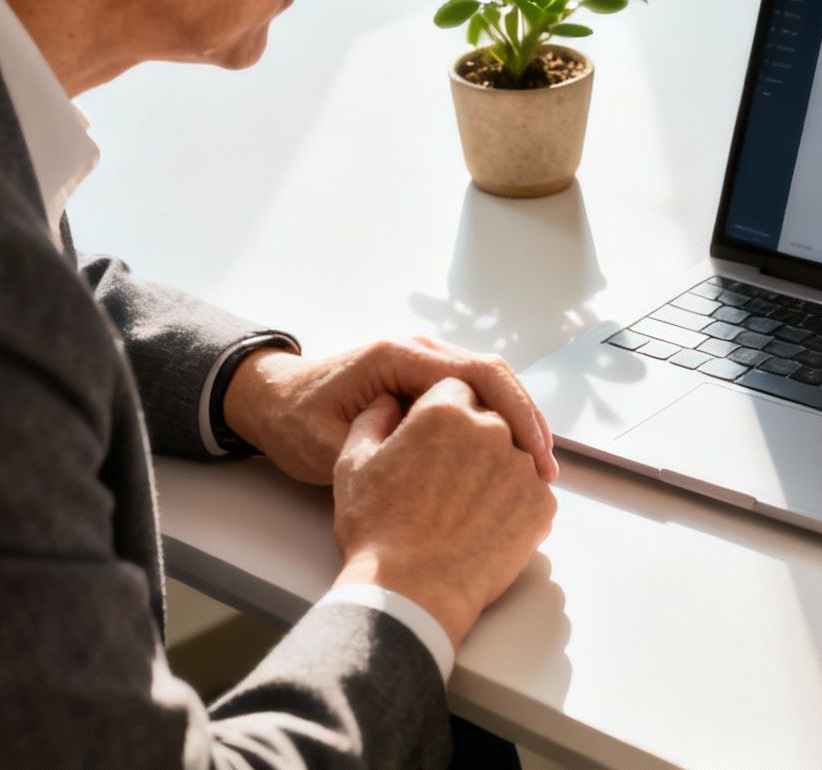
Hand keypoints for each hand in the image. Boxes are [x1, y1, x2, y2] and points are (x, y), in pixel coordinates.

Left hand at [222, 337, 557, 485]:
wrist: (273, 403)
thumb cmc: (295, 421)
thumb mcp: (326, 443)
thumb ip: (376, 445)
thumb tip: (430, 458)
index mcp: (398, 356)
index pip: (474, 373)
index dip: (511, 412)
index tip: (532, 452)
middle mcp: (419, 352)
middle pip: (494, 374)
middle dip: (526, 419)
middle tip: (547, 468)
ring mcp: (425, 364)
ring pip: (490, 385)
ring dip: (517, 423)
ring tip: (538, 470)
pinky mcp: (426, 383)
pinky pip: (474, 397)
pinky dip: (498, 425)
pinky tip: (510, 460)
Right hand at [330, 380, 557, 645]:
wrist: (411, 593)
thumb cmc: (377, 530)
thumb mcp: (353, 464)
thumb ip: (372, 419)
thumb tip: (387, 400)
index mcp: (445, 411)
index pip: (454, 389)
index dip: (439, 412)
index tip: (429, 440)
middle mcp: (492, 430)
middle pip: (488, 418)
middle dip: (469, 439)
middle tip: (444, 478)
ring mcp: (522, 468)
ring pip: (512, 454)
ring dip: (493, 470)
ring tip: (463, 507)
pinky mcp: (542, 505)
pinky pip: (530, 492)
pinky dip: (513, 503)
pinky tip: (485, 524)